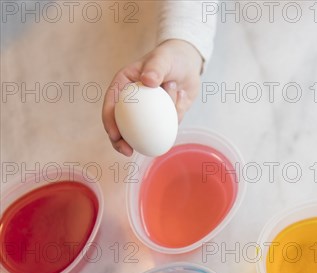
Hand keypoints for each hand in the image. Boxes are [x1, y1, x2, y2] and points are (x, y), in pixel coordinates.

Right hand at [102, 39, 202, 155]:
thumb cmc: (170, 57)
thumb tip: (147, 80)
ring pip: (140, 131)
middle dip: (119, 141)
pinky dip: (173, 120)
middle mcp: (131, 102)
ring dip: (147, 137)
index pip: (110, 105)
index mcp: (123, 86)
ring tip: (154, 142)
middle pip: (119, 124)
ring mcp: (145, 112)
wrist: (188, 63)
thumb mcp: (162, 58)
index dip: (109, 122)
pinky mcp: (161, 118)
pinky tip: (181, 101)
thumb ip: (156, 68)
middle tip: (127, 151)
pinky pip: (163, 128)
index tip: (114, 135)